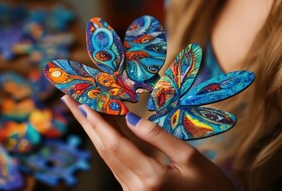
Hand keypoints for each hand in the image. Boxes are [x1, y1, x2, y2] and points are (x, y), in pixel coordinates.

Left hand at [61, 95, 234, 190]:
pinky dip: (107, 141)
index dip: (97, 121)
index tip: (82, 102)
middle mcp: (134, 187)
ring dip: (93, 130)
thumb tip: (130, 116)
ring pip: (107, 155)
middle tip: (70, 99)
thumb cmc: (211, 188)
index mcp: (150, 178)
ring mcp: (131, 190)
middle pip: (103, 149)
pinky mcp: (133, 190)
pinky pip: (115, 161)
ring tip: (82, 108)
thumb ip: (159, 137)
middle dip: (85, 122)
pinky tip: (103, 126)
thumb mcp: (192, 159)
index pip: (115, 144)